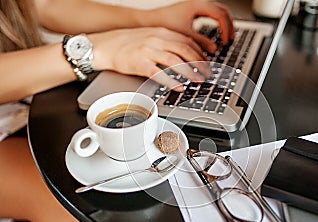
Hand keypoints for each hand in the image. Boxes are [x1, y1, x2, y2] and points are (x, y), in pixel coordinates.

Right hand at [90, 27, 209, 90]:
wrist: (105, 46)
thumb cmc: (127, 43)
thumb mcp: (150, 37)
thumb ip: (167, 43)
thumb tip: (185, 54)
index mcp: (162, 32)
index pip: (187, 41)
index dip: (201, 53)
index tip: (208, 63)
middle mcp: (157, 39)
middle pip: (185, 50)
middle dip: (200, 64)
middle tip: (207, 74)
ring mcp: (148, 51)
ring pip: (176, 61)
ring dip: (190, 72)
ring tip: (198, 81)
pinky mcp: (140, 63)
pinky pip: (159, 73)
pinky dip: (172, 81)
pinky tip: (180, 87)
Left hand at [150, 0, 234, 52]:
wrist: (149, 21)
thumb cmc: (164, 25)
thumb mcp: (185, 36)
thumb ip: (201, 42)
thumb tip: (215, 50)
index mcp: (198, 5)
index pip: (220, 15)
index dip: (226, 29)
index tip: (226, 42)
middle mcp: (198, 2)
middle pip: (223, 10)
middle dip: (229, 25)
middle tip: (231, 39)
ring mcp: (196, 5)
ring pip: (218, 11)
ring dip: (224, 23)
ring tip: (226, 37)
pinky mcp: (192, 10)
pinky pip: (211, 14)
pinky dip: (216, 23)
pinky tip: (216, 33)